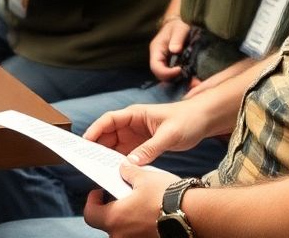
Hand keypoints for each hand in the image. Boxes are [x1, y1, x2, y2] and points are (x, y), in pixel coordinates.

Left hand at [83, 163, 177, 237]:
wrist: (195, 215)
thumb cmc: (167, 197)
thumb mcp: (144, 178)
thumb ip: (128, 173)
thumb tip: (123, 169)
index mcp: (114, 219)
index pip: (90, 215)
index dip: (92, 202)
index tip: (98, 193)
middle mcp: (121, 236)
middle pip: (108, 224)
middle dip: (112, 210)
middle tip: (120, 197)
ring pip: (124, 231)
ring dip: (128, 220)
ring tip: (139, 205)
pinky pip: (139, 235)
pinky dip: (141, 227)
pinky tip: (152, 215)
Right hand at [85, 96, 215, 166]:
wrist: (203, 120)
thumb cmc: (187, 120)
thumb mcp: (169, 135)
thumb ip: (150, 149)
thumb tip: (131, 163)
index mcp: (135, 114)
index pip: (109, 120)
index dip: (95, 130)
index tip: (85, 143)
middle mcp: (132, 124)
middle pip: (108, 135)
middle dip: (97, 147)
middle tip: (88, 163)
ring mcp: (136, 136)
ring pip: (115, 146)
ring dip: (108, 157)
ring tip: (99, 171)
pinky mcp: (142, 146)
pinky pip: (126, 155)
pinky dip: (120, 163)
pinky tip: (117, 173)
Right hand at [148, 16, 193, 80]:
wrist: (180, 23)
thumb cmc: (179, 24)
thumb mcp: (179, 29)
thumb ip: (177, 39)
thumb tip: (175, 50)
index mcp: (156, 49)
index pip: (155, 67)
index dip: (166, 72)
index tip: (180, 70)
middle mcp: (158, 57)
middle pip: (160, 75)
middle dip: (173, 79)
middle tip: (189, 79)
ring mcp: (164, 61)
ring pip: (166, 77)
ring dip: (178, 80)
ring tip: (192, 81)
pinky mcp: (171, 63)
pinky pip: (173, 74)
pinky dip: (181, 78)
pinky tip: (192, 78)